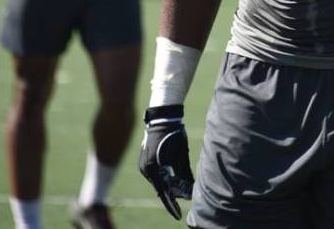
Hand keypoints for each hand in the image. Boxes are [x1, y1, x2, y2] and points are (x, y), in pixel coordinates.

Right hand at [138, 105, 193, 219]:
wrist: (163, 117)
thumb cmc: (174, 135)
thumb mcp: (182, 155)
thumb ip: (184, 174)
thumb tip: (190, 190)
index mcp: (152, 168)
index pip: (162, 192)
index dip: (171, 204)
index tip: (178, 215)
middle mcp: (145, 168)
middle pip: (160, 187)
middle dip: (172, 193)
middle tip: (184, 199)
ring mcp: (143, 164)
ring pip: (158, 180)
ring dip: (169, 184)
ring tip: (181, 188)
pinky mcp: (145, 159)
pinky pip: (156, 173)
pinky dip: (164, 176)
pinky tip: (173, 177)